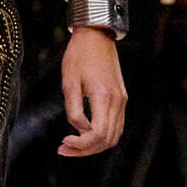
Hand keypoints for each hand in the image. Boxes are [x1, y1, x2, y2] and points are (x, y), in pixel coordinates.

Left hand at [58, 28, 125, 157]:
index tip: (64, 141)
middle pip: (106, 140)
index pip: (97, 134)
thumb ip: (74, 110)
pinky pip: (116, 126)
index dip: (80, 144)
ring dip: (94, 146)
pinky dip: (102, 136)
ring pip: (113, 136)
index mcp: (104, 97)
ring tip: (73, 145)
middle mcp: (117, 102)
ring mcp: (122, 101)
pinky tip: (85, 135)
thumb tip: (79, 130)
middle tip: (64, 149)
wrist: (96, 36)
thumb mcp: (69, 83)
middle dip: (85, 150)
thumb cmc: (79, 56)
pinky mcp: (121, 99)